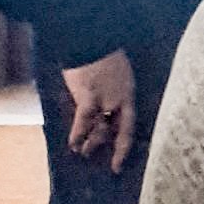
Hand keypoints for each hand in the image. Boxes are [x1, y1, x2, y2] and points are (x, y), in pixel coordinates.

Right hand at [62, 50, 137, 171]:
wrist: (91, 38)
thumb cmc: (100, 52)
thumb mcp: (115, 71)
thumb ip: (113, 88)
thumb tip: (104, 102)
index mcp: (129, 92)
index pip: (131, 121)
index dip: (129, 140)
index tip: (126, 154)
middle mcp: (122, 99)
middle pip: (123, 129)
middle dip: (119, 149)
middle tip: (115, 166)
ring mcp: (106, 99)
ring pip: (102, 128)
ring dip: (92, 143)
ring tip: (83, 153)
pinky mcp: (89, 97)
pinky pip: (84, 121)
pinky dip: (78, 134)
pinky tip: (73, 145)